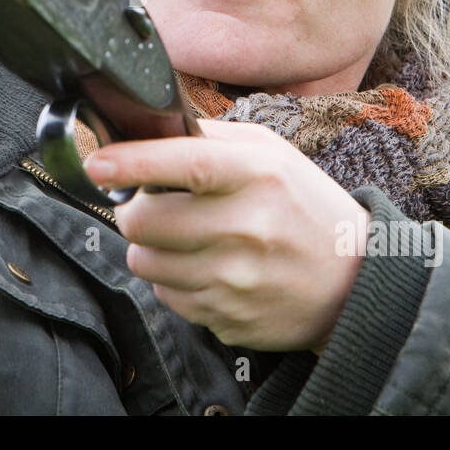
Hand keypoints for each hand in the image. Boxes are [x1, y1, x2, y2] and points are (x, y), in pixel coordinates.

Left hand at [83, 118, 370, 352]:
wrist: (353, 280)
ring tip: (185, 237)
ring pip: (145, 262)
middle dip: (134, 211)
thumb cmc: (303, 204)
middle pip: (144, 222)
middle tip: (152, 205)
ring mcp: (237, 280)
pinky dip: (175, 280)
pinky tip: (207, 268)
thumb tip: (142, 131)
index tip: (96, 163)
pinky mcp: (228, 318)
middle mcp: (248, 227)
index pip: (186, 164)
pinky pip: (167, 296)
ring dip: (152, 247)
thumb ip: (209, 139)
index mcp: (259, 175)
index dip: (132, 163)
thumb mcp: (270, 154)